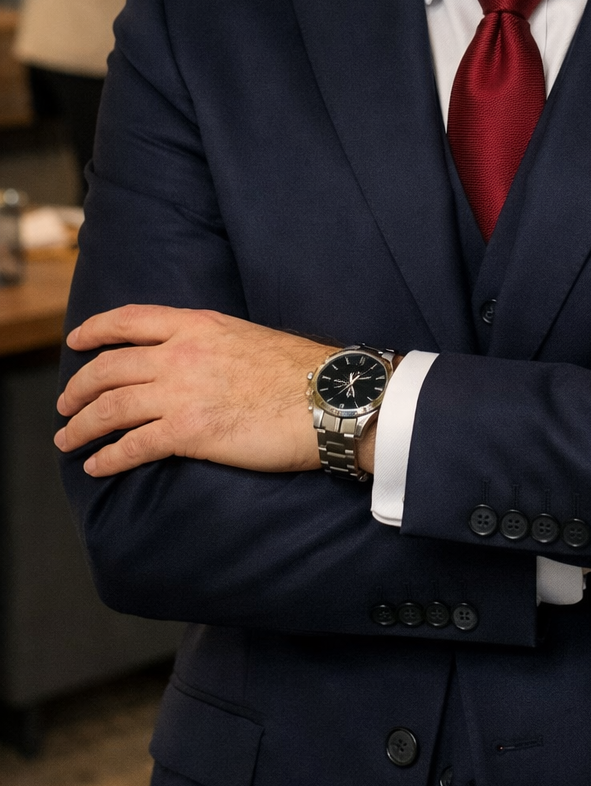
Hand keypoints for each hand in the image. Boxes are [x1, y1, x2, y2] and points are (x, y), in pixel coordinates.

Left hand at [55, 306, 333, 476]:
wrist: (328, 398)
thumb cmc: (298, 372)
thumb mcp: (244, 336)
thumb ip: (208, 343)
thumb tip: (188, 360)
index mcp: (196, 324)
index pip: (129, 320)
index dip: (96, 330)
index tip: (77, 340)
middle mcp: (180, 353)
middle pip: (108, 368)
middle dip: (78, 388)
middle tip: (66, 404)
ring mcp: (182, 392)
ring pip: (110, 408)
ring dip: (81, 426)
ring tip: (68, 439)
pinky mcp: (189, 432)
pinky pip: (132, 446)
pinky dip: (108, 457)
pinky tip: (98, 465)